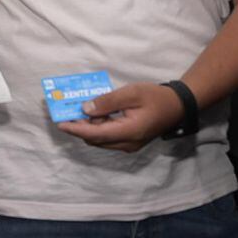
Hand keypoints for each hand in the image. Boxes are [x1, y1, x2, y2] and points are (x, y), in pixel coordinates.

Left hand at [58, 82, 183, 152]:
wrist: (177, 106)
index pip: (95, 135)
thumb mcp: (131, 93)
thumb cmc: (155, 97)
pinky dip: (98, 127)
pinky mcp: (130, 141)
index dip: (75, 129)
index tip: (60, 123)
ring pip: (101, 139)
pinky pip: (108, 137)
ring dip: (88, 127)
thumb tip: (85, 109)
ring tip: (77, 110)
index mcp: (128, 132)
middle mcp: (127, 144)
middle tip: (65, 112)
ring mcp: (129, 144)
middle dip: (79, 127)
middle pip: (95, 139)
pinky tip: (93, 113)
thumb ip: (107, 101)